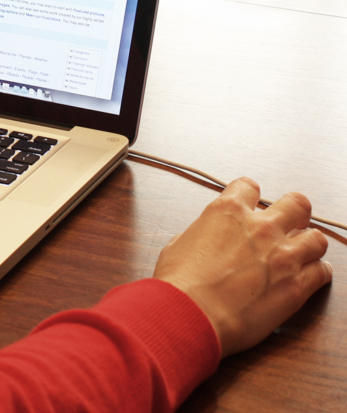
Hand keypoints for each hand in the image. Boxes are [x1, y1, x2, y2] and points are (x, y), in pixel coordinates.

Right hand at [153, 177, 331, 357]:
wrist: (191, 315)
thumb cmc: (179, 284)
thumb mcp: (178, 245)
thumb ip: (201, 235)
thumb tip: (205, 240)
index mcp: (227, 212)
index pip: (248, 186)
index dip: (250, 196)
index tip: (252, 206)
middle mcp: (260, 227)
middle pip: (297, 204)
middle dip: (295, 213)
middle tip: (291, 225)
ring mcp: (283, 255)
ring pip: (318, 238)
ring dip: (309, 245)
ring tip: (301, 254)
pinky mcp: (297, 285)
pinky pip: (323, 272)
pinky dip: (317, 273)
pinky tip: (308, 277)